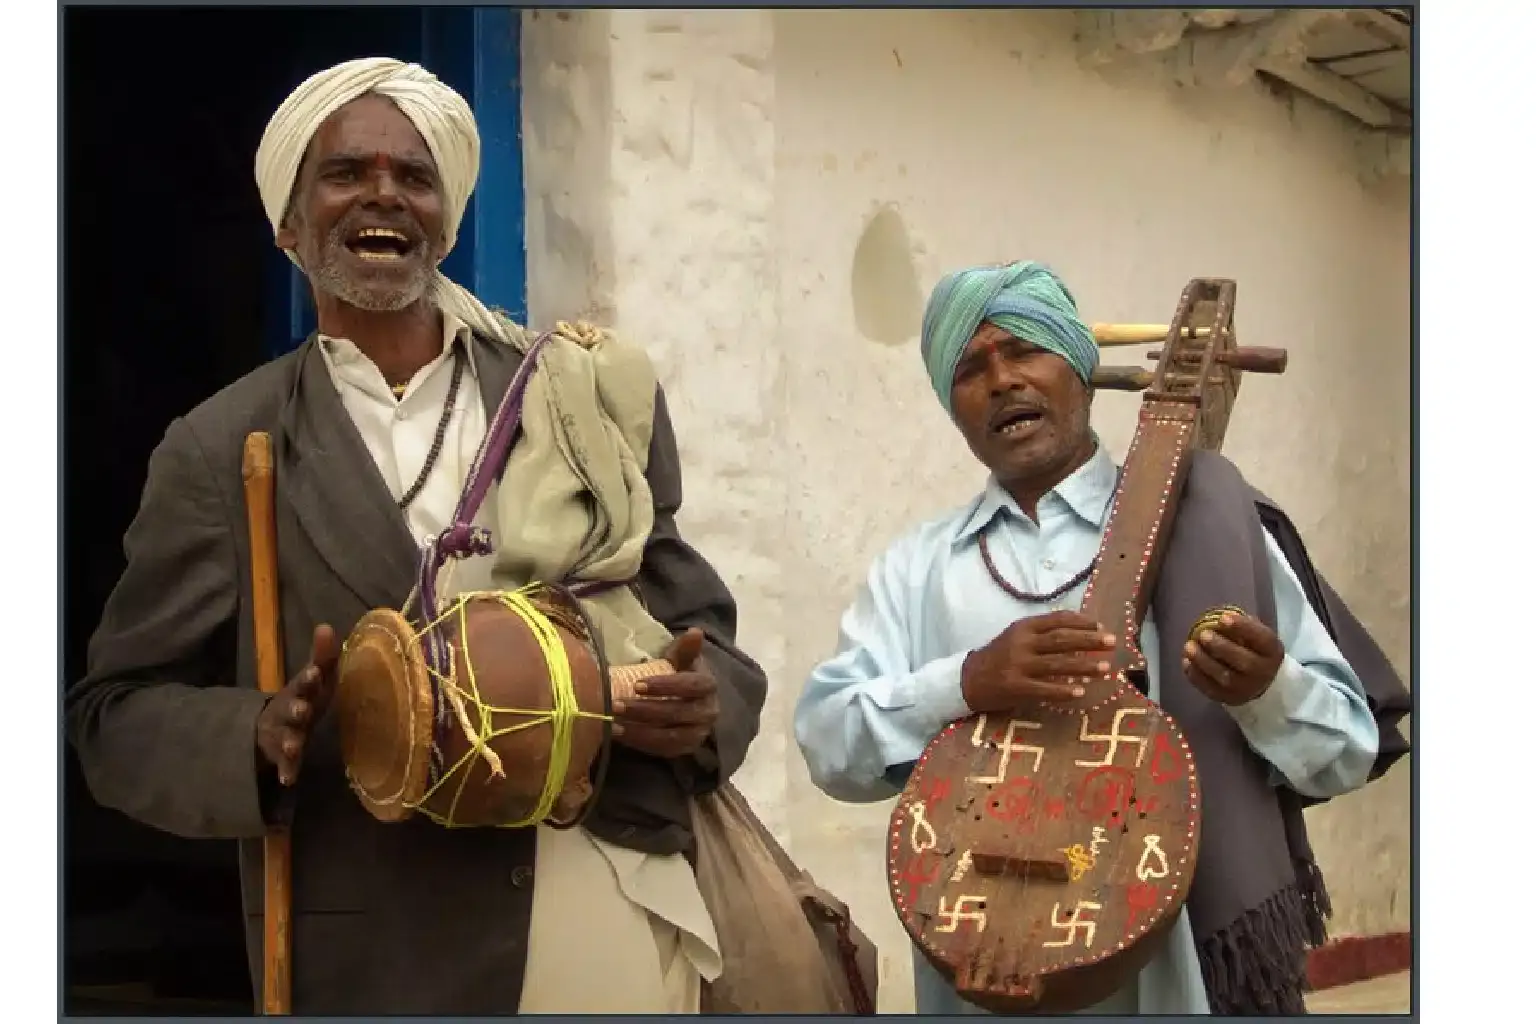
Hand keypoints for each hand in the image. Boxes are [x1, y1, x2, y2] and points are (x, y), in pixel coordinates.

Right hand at [256, 624, 340, 785]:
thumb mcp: (314, 679)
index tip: (314, 672)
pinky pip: (285, 766)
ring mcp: (283, 734)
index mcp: (299, 691)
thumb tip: (326, 625)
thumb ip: (322, 656)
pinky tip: (288, 780)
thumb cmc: (303, 698)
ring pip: (285, 738)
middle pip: (291, 710)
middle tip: (302, 709)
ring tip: (293, 747)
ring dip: (289, 742)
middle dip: (296, 709)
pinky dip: (286, 771)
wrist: (270, 726)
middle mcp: (288, 712)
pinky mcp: (283, 757)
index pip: (305, 682)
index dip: (309, 678)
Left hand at [611, 628, 718, 758]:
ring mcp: (698, 734)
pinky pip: (663, 750)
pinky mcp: (685, 750)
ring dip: (639, 731)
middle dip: (644, 710)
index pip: (691, 686)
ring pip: (670, 737)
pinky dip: (640, 744)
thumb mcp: (682, 659)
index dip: (666, 686)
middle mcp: (708, 712)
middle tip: (616, 704)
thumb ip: (685, 648)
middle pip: (677, 713)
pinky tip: (619, 735)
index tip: (637, 685)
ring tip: (613, 724)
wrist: (688, 702)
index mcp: (707, 686)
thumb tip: (696, 631)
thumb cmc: (680, 674)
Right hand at [961, 610, 1117, 713]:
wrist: (968, 679)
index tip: (1101, 626)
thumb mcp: (1017, 636)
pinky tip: (1080, 692)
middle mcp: (1022, 643)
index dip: (1081, 622)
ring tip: (1105, 669)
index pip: (1057, 620)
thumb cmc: (999, 656)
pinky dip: (1064, 690)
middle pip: (1062, 639)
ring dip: (1084, 665)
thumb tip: (1080, 631)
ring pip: (1057, 663)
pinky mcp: (1015, 686)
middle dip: (1089, 640)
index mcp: (1024, 627)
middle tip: (1111, 643)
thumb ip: (1042, 633)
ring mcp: (1018, 665)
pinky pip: (1045, 688)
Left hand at [1182, 610, 1283, 705]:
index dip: (1243, 627)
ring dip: (1204, 662)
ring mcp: (1246, 689)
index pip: (1262, 638)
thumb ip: (1242, 625)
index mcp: (1272, 651)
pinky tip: (1187, 662)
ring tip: (1189, 647)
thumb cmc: (1254, 650)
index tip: (1223, 618)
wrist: (1260, 683)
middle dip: (1221, 647)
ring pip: (1225, 677)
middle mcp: (1263, 672)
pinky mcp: (1230, 699)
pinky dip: (1196, 676)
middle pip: (1244, 661)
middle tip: (1203, 634)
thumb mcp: (1255, 635)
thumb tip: (1220, 616)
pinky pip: (1211, 690)